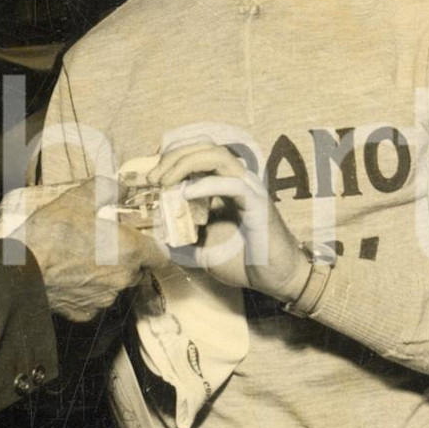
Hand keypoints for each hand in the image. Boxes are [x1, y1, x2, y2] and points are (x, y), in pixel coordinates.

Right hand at [20, 178, 162, 321]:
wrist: (21, 270)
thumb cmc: (51, 233)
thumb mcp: (79, 198)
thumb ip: (107, 190)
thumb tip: (120, 187)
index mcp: (130, 251)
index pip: (161, 255)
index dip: (154, 246)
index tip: (144, 239)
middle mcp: (123, 279)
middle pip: (138, 269)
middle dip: (127, 257)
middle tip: (105, 242)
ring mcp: (104, 299)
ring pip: (115, 285)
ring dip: (106, 274)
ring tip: (82, 258)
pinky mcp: (85, 312)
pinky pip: (94, 299)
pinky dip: (86, 290)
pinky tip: (70, 276)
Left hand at [148, 144, 310, 302]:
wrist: (277, 279)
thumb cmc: (245, 262)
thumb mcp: (202, 249)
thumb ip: (181, 237)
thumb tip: (155, 231)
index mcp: (226, 185)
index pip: (200, 152)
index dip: (174, 155)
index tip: (151, 173)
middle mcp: (238, 180)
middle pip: (206, 147)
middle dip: (175, 155)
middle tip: (152, 178)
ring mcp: (250, 189)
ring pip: (218, 157)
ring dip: (186, 163)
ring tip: (164, 181)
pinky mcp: (257, 205)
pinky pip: (233, 185)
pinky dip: (207, 185)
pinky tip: (186, 194)